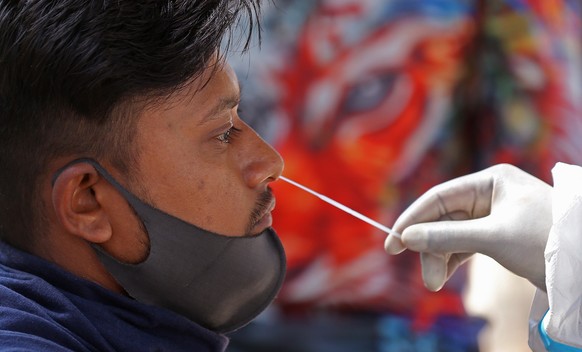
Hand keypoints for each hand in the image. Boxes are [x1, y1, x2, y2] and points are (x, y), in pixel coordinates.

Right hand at [385, 164, 550, 290]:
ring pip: (451, 234)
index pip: (439, 197)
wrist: (580, 264)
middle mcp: (488, 195)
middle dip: (431, 248)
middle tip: (428, 278)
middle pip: (443, 219)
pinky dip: (452, 259)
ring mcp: (492, 216)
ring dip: (440, 257)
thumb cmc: (544, 240)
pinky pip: (463, 245)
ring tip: (435, 282)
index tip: (392, 241)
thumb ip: (447, 237)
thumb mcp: (493, 237)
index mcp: (490, 182)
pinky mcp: (496, 236)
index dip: (413, 219)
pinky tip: (444, 274)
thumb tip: (406, 237)